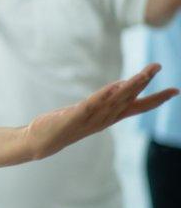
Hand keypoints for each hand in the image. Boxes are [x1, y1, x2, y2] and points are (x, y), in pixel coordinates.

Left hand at [23, 64, 177, 159]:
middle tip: (157, 66)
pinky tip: (112, 88)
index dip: (156, 99)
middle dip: (143, 83)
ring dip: (128, 87)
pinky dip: (102, 97)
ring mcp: (89, 120)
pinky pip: (90, 106)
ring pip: (113, 102)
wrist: (40, 141)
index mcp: (109, 118)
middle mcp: (104, 119)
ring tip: (141, 74)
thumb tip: (121, 86)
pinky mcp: (73, 118)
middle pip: (128, 99)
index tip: (175, 90)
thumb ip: (105, 101)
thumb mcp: (88, 111)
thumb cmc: (64, 125)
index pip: (137, 107)